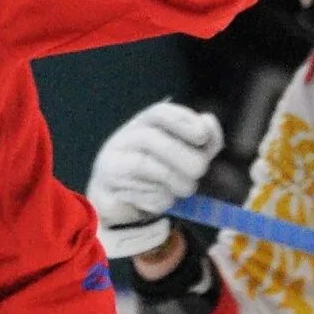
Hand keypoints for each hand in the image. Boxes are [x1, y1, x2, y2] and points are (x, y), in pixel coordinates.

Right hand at [87, 102, 222, 258]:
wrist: (122, 201)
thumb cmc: (160, 171)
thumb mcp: (186, 152)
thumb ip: (205, 139)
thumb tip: (207, 123)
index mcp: (144, 124)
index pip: (159, 113)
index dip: (182, 121)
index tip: (201, 136)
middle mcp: (124, 139)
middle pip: (151, 139)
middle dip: (182, 156)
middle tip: (200, 171)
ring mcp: (111, 163)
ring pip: (142, 166)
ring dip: (174, 180)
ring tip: (187, 188)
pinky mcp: (106, 187)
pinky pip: (136, 192)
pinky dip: (159, 198)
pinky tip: (164, 199)